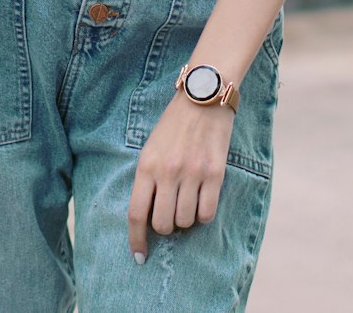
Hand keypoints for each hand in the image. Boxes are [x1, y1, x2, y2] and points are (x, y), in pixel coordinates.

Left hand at [127, 91, 233, 262]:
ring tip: (187, 201)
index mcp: (147, 165)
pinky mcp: (215, 174)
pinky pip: (207, 213)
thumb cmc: (174, 124)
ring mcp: (192, 174)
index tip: (140, 256)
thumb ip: (148, 179)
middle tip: (170, 214)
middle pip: (162, 224)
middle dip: (165, 227)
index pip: (136, 214)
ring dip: (185, 219)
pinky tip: (202, 200)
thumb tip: (148, 217)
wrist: (203, 96)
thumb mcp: (151, 148)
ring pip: (185, 221)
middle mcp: (168, 172)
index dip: (136, 240)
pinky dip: (203, 214)